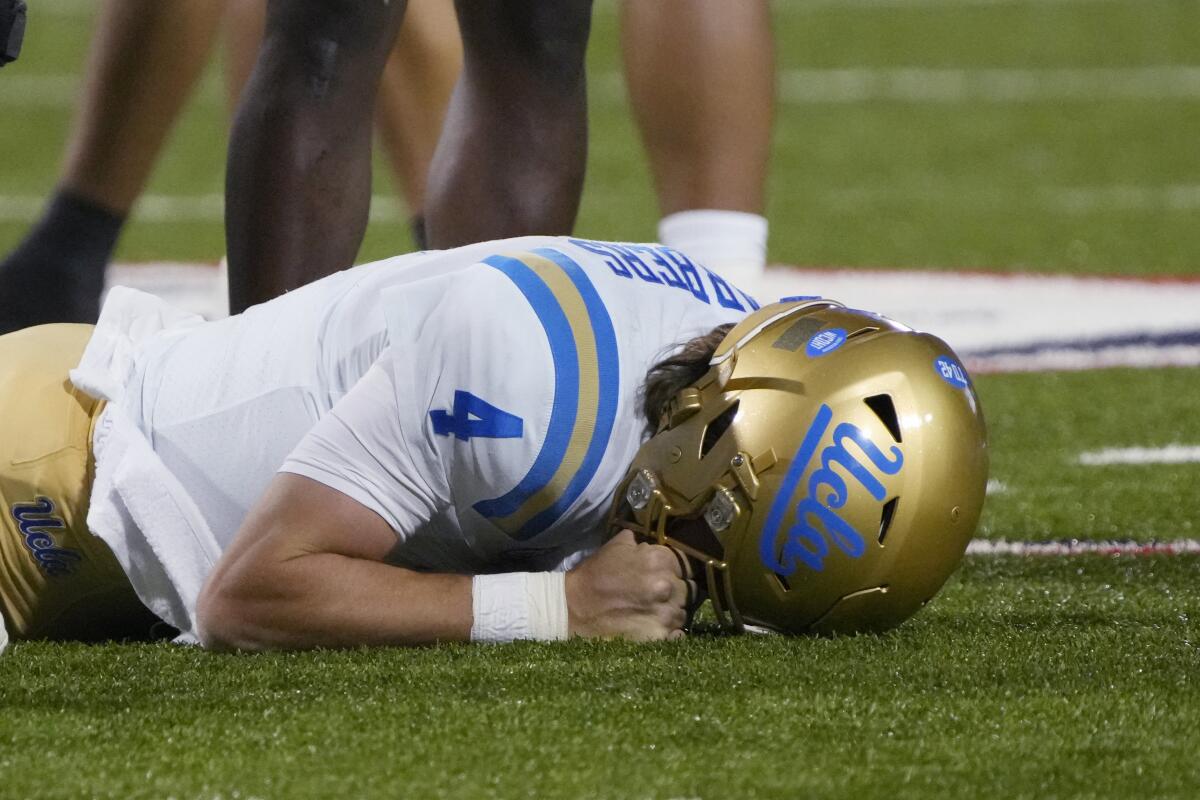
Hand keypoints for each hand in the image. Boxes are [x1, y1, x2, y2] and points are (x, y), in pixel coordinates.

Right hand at [565, 530, 695, 640]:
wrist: (574, 608)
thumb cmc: (595, 574)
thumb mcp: (616, 546)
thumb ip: (642, 542)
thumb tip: (655, 544)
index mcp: (660, 560)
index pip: (686, 564)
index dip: (675, 570)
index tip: (664, 576)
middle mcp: (667, 586)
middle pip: (687, 589)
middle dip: (675, 591)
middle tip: (656, 596)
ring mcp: (665, 613)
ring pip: (683, 612)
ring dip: (672, 612)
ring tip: (652, 613)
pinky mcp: (659, 636)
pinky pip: (678, 635)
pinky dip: (671, 633)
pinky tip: (656, 628)